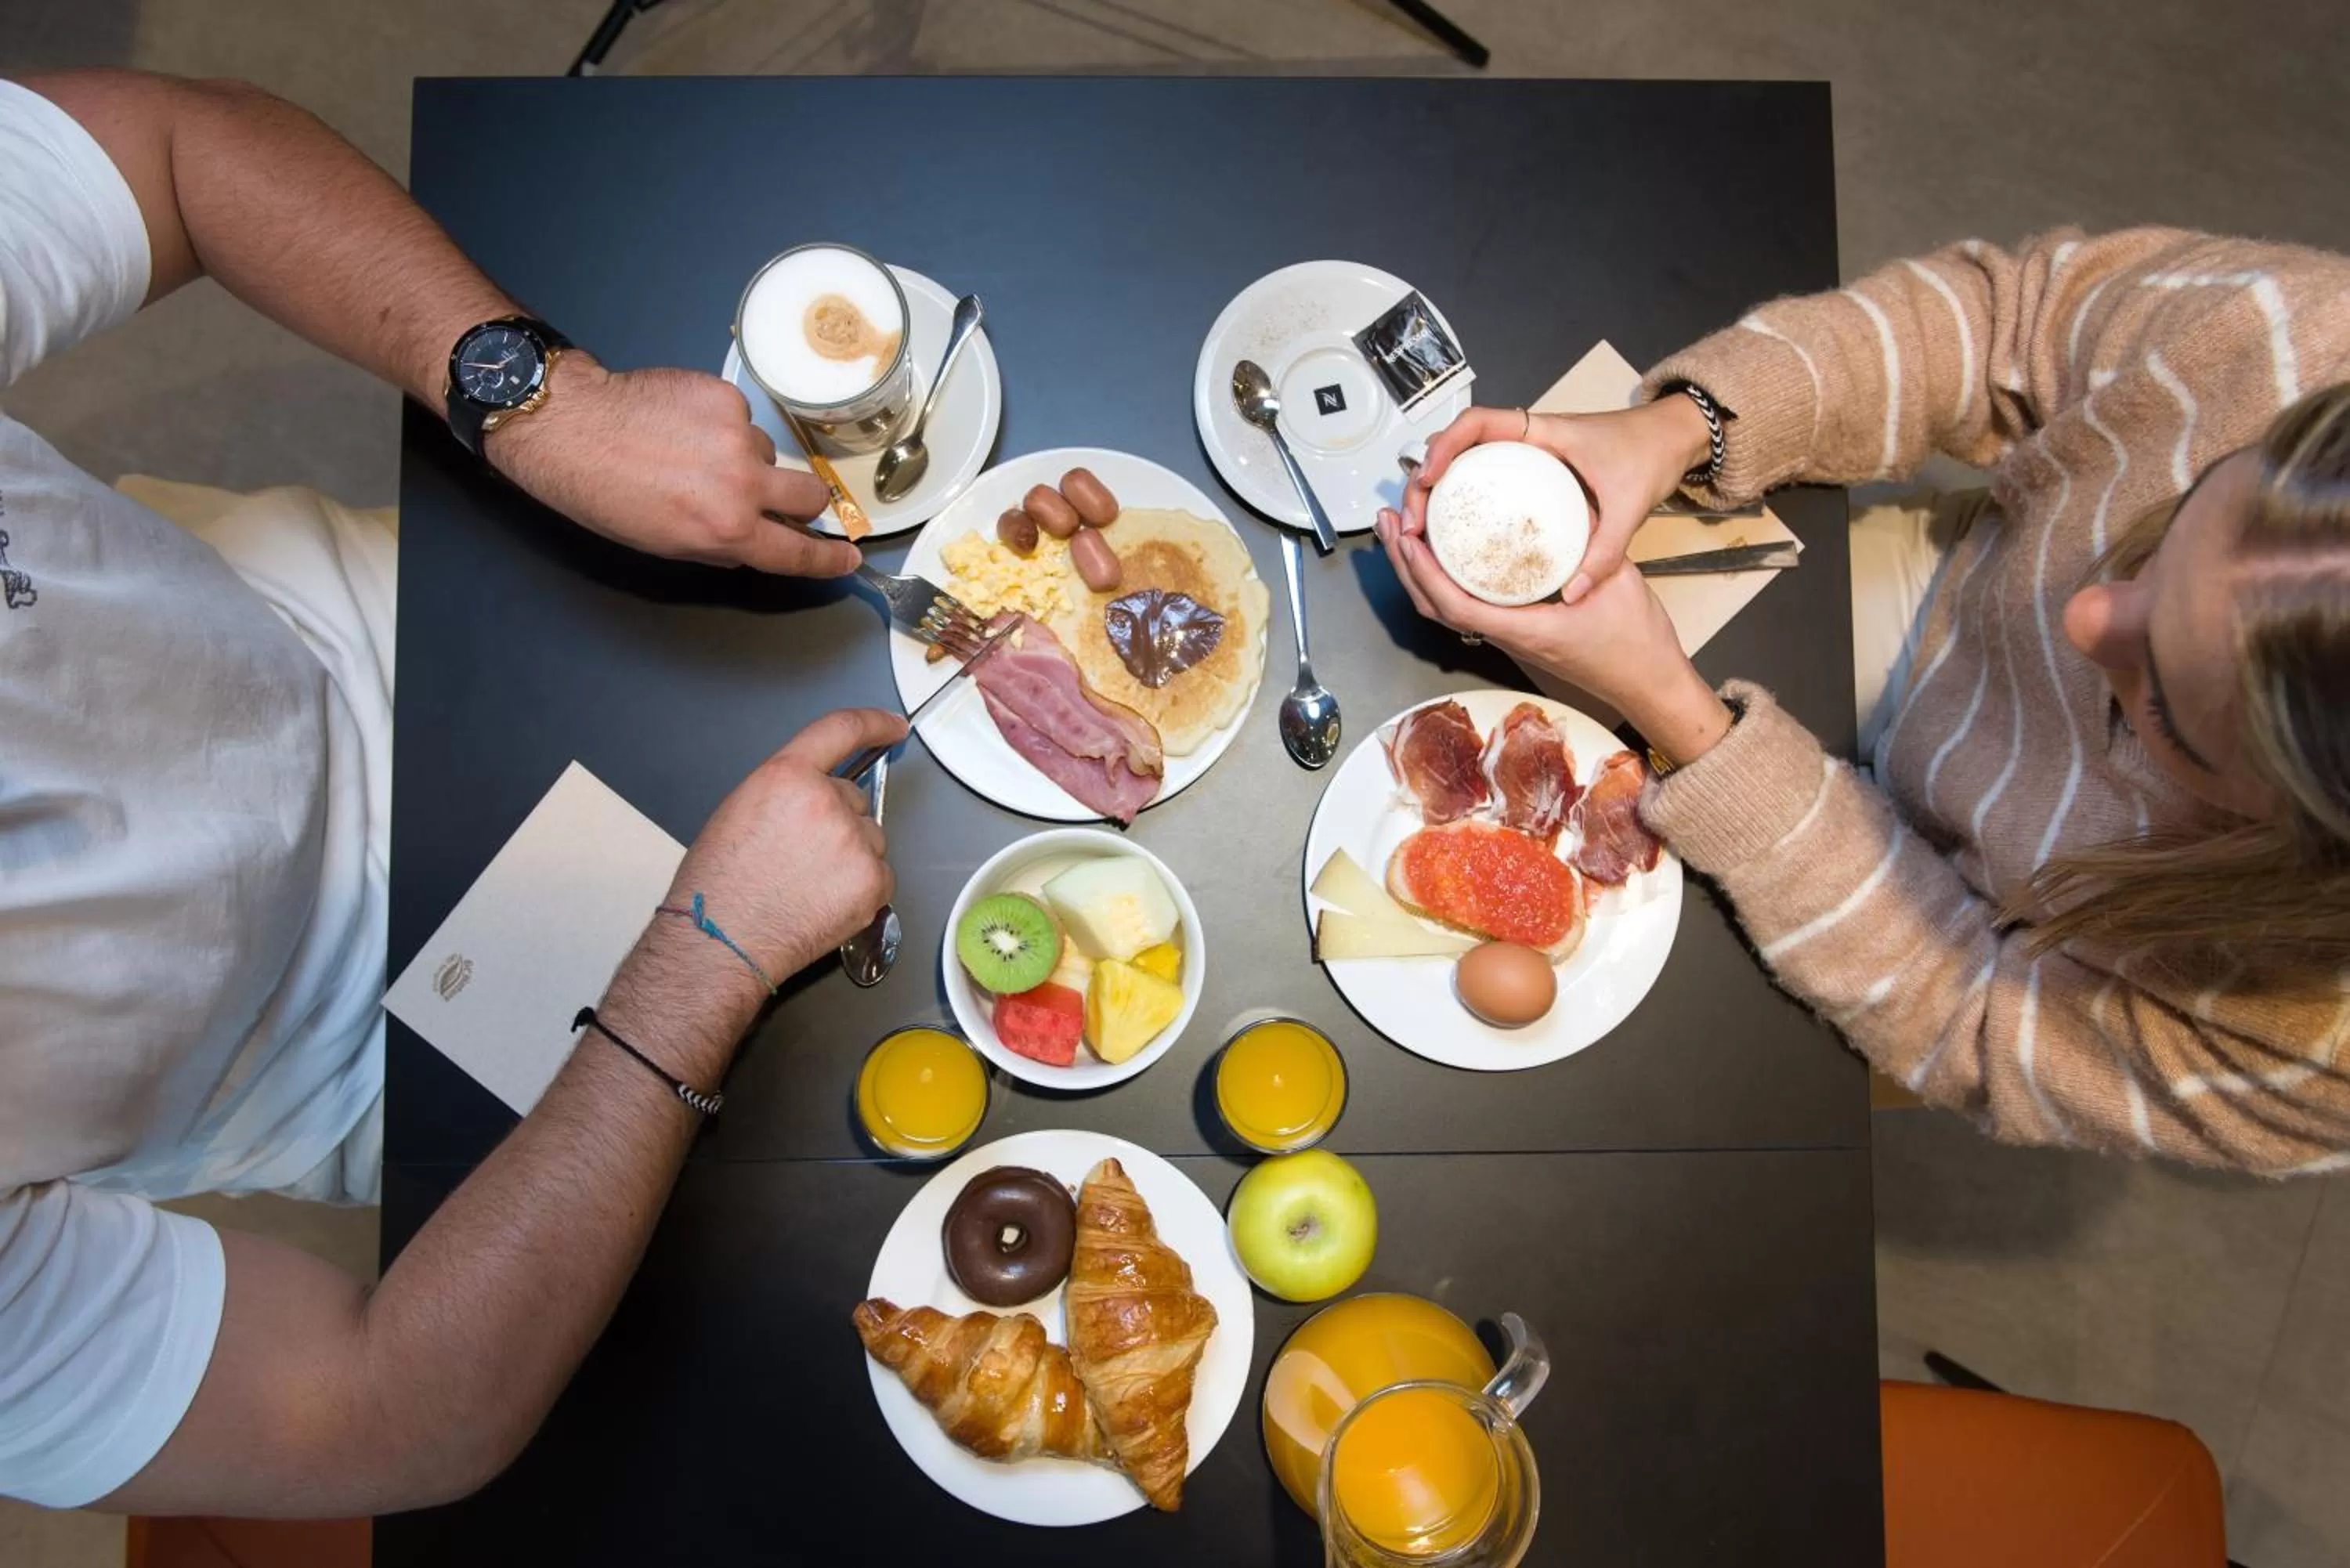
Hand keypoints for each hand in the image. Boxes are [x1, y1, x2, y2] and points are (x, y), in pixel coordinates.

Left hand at [487, 353, 860, 576]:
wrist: (574, 427)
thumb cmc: (605, 496)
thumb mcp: (666, 544)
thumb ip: (721, 544)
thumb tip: (753, 540)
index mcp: (727, 531)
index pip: (797, 554)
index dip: (828, 560)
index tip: (849, 557)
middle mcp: (742, 486)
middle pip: (810, 496)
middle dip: (802, 501)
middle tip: (778, 497)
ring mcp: (737, 437)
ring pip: (769, 452)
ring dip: (746, 456)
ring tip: (695, 452)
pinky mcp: (725, 396)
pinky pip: (742, 416)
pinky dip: (720, 422)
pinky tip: (684, 423)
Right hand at [672, 706, 906, 975]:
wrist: (721, 940)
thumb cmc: (719, 885)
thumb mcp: (740, 810)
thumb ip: (786, 790)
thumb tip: (818, 793)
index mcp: (787, 777)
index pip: (842, 730)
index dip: (873, 723)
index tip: (892, 726)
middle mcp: (825, 802)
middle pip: (853, 799)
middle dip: (835, 821)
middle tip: (800, 856)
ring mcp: (853, 842)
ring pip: (869, 838)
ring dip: (849, 855)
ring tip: (806, 884)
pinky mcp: (872, 881)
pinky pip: (880, 874)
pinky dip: (861, 887)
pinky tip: (824, 900)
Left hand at [1375, 506, 1732, 763]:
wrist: (1648, 680)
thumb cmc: (1635, 645)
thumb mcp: (1616, 583)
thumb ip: (1587, 546)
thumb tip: (1564, 505)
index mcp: (1524, 630)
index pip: (1457, 606)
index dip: (1425, 573)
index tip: (1409, 539)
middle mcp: (1507, 636)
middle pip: (1436, 606)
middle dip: (1405, 564)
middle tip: (1391, 521)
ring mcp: (1509, 634)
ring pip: (1447, 607)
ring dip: (1418, 570)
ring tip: (1403, 531)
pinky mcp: (1516, 629)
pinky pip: (1468, 604)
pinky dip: (1444, 576)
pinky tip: (1443, 551)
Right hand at [1401, 397, 1710, 602]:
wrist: (1672, 439)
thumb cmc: (1650, 453)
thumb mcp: (1629, 506)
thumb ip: (1605, 552)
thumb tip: (1574, 594)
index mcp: (1542, 432)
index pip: (1476, 423)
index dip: (1444, 447)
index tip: (1427, 478)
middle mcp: (1525, 439)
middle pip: (1455, 448)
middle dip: (1424, 481)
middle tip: (1412, 522)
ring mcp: (1524, 457)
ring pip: (1463, 467)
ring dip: (1436, 495)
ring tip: (1418, 533)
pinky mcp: (1530, 474)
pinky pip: (1484, 484)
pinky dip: (1461, 505)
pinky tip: (1452, 537)